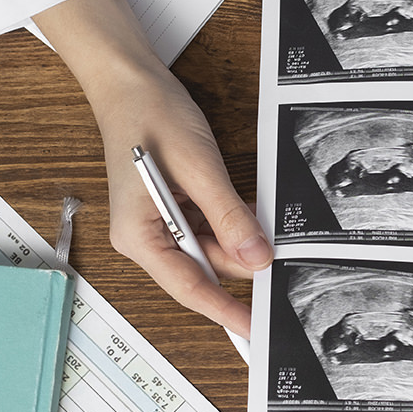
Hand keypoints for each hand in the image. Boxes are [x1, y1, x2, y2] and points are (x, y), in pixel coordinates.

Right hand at [34, 0, 270, 340]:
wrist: (130, 81)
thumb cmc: (150, 116)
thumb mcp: (198, 168)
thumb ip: (228, 216)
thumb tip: (257, 256)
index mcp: (138, 236)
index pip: (189, 287)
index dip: (225, 311)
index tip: (254, 330)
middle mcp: (145, 237)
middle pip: (204, 268)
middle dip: (243, 265)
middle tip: (282, 263)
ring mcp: (157, 224)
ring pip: (211, 248)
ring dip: (239, 239)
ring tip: (263, 222)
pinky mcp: (171, 210)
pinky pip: (208, 228)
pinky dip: (231, 223)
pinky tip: (247, 210)